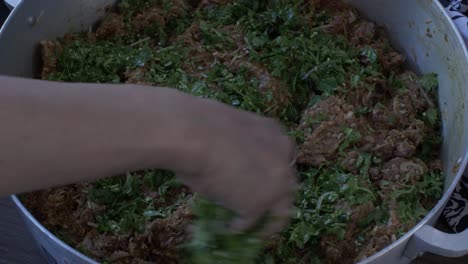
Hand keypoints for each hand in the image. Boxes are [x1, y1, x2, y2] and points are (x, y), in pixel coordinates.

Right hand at [173, 98, 296, 235]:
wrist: (193, 132)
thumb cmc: (201, 125)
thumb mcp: (232, 133)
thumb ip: (241, 150)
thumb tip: (227, 165)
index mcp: (277, 135)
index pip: (283, 162)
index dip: (271, 176)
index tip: (260, 184)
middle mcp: (284, 159)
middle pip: (287, 188)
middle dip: (273, 202)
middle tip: (260, 213)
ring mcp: (275, 183)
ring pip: (279, 212)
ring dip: (265, 223)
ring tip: (251, 231)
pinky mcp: (259, 203)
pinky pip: (250, 221)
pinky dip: (240, 227)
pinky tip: (228, 228)